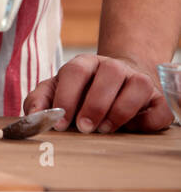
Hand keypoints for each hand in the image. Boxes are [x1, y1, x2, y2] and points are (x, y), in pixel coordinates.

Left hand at [23, 52, 172, 133]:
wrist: (117, 83)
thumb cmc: (82, 91)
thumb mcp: (56, 90)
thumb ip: (40, 100)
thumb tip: (32, 115)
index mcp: (85, 63)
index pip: (76, 70)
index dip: (67, 96)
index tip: (60, 122)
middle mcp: (113, 67)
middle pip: (108, 74)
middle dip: (95, 104)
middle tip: (84, 128)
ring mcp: (138, 80)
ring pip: (137, 86)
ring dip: (120, 110)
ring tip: (105, 129)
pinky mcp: (157, 99)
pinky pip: (158, 109)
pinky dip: (146, 121)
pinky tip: (131, 128)